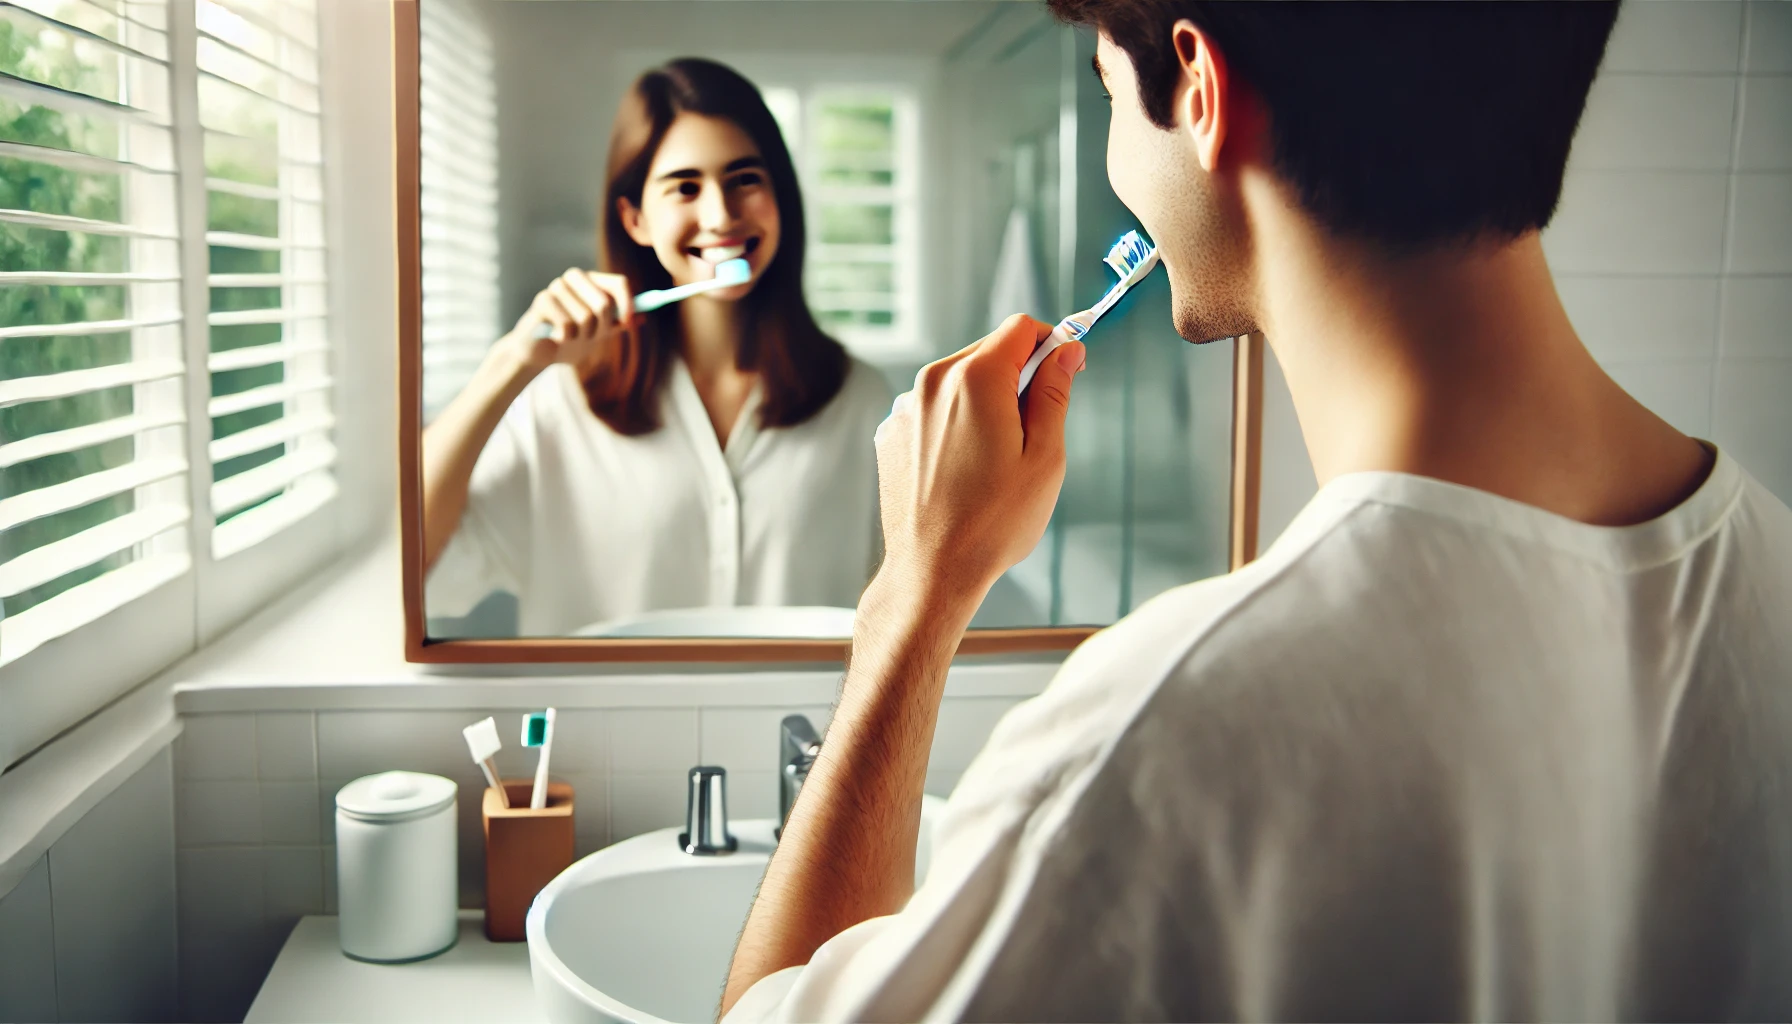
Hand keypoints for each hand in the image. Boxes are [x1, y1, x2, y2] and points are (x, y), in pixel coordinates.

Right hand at [501, 268, 635, 372]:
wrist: (540, 354)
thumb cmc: (571, 339)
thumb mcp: (599, 333)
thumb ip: (618, 323)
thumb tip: (642, 318)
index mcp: (592, 281)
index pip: (619, 283)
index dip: (628, 303)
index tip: (627, 323)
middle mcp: (575, 278)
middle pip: (604, 302)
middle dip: (600, 328)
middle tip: (589, 336)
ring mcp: (557, 287)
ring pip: (585, 317)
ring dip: (581, 336)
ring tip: (569, 337)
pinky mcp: (542, 300)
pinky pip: (568, 324)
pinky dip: (566, 337)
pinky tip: (557, 337)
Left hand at [872, 314, 1084, 613]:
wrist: (933, 570)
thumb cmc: (993, 522)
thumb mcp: (1044, 456)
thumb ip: (1054, 393)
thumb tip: (1066, 352)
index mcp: (975, 380)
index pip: (1020, 329)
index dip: (1051, 343)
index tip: (1066, 371)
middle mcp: (932, 382)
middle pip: (987, 352)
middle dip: (1018, 376)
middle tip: (1035, 429)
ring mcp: (905, 408)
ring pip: (959, 382)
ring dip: (984, 402)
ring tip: (995, 459)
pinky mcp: (891, 434)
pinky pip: (932, 410)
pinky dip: (954, 424)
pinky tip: (964, 470)